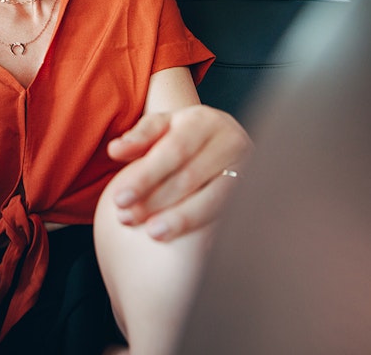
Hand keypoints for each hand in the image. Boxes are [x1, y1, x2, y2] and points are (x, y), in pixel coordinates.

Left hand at [106, 105, 250, 239]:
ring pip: (214, 199)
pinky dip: (210, 232)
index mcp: (204, 121)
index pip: (172, 150)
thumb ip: (139, 137)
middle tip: (126, 218)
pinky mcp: (257, 193)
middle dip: (156, 200)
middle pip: (190, 176)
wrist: (225, 141)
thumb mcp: (162, 127)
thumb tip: (114, 150)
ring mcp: (249, 169)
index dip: (145, 176)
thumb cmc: (185, 136)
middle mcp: (231, 142)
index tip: (118, 199)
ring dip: (181, 219)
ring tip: (153, 233)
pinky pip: (232, 215)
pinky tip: (190, 249)